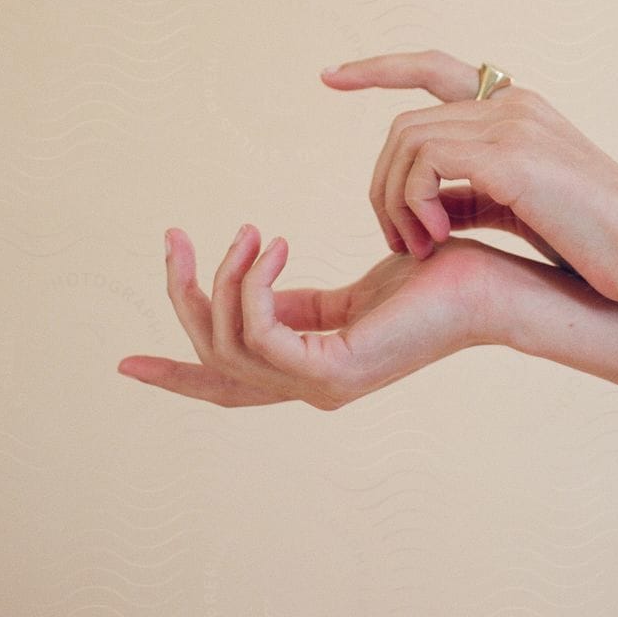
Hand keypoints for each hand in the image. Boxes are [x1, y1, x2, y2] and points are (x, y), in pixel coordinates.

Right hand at [117, 222, 517, 410]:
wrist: (493, 285)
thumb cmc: (437, 276)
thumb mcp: (352, 289)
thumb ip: (302, 300)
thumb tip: (260, 269)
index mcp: (312, 368)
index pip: (226, 383)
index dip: (173, 374)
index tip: (124, 362)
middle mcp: (312, 386)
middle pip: (213, 360)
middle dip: (183, 297)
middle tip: (173, 237)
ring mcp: (322, 385)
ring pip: (228, 343)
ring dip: (223, 277)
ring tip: (251, 230)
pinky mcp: (336, 370)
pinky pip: (259, 331)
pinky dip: (253, 283)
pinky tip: (275, 242)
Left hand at [320, 49, 617, 304]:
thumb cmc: (595, 242)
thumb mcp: (521, 209)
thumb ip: (471, 193)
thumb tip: (420, 205)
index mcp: (517, 109)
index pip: (433, 68)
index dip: (379, 68)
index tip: (332, 75)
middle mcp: (512, 103)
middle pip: (405, 123)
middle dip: (382, 183)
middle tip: (396, 239)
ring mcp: (511, 123)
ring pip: (405, 140)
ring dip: (393, 199)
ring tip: (415, 246)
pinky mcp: (510, 154)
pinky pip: (424, 161)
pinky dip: (411, 202)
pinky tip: (431, 240)